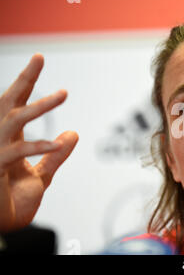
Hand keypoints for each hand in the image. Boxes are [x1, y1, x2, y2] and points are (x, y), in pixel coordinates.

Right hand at [0, 53, 77, 232]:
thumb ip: (56, 155)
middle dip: (24, 80)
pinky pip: (17, 152)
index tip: (38, 59)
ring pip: (14, 121)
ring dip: (39, 107)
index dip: (27, 82)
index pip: (18, 104)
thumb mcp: (40, 176)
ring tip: (63, 94)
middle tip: (39, 58)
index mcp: (9, 138)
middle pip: (9, 103)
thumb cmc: (11, 200)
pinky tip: (58, 142)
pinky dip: (39, 147)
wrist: (0, 226)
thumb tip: (73, 132)